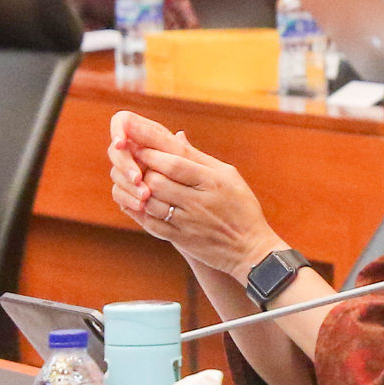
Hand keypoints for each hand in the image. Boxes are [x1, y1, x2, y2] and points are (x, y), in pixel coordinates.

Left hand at [108, 111, 286, 282]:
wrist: (250, 248)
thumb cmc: (241, 206)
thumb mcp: (228, 176)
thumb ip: (199, 157)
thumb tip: (176, 136)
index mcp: (213, 181)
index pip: (174, 162)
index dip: (152, 152)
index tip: (137, 144)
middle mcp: (199, 201)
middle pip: (158, 181)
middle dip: (141, 170)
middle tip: (133, 162)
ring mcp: (188, 222)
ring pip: (151, 202)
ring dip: (138, 190)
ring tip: (135, 180)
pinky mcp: (181, 239)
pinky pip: (151, 223)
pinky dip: (139, 211)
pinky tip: (136, 201)